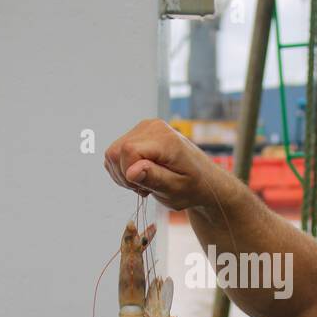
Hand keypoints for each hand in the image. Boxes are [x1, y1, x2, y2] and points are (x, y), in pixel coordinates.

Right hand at [103, 118, 228, 211]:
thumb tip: (132, 170)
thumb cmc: (193, 186)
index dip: (128, 174)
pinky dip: (124, 168)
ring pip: (112, 153)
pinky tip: (142, 174)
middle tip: (146, 187)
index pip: (128, 151)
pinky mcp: (138, 133)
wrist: (203, 180)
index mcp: (165, 139)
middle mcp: (152, 127)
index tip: (144, 187)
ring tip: (146, 181)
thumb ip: (153, 178)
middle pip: (115, 152)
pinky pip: (116, 153)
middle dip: (125, 176)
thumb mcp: (176, 189)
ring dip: (124, 174)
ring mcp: (144, 128)